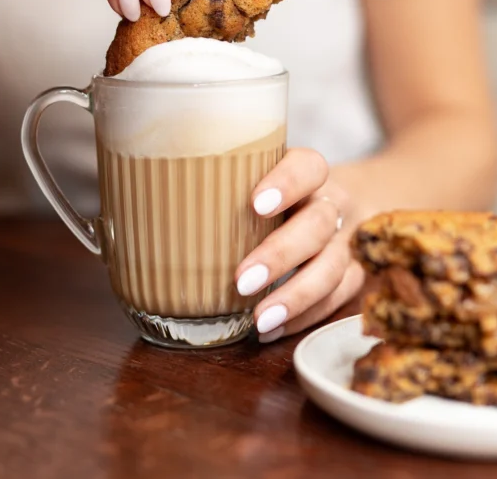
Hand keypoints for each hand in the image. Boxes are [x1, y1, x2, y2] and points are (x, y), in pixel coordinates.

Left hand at [234, 149, 364, 341]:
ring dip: (297, 296)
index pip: (308, 167)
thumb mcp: (259, 179)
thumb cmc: (280, 194)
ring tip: (260, 320)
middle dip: (280, 254)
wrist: (354, 203)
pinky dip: (306, 318)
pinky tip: (273, 330)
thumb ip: (221, 189)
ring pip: (336, 267)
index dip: (286, 183)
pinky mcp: (357, 275)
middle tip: (241, 279)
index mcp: (310, 173)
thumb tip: (140, 217)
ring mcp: (349, 241)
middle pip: (319, 223)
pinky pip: (340, 299)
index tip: (255, 204)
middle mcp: (334, 203)